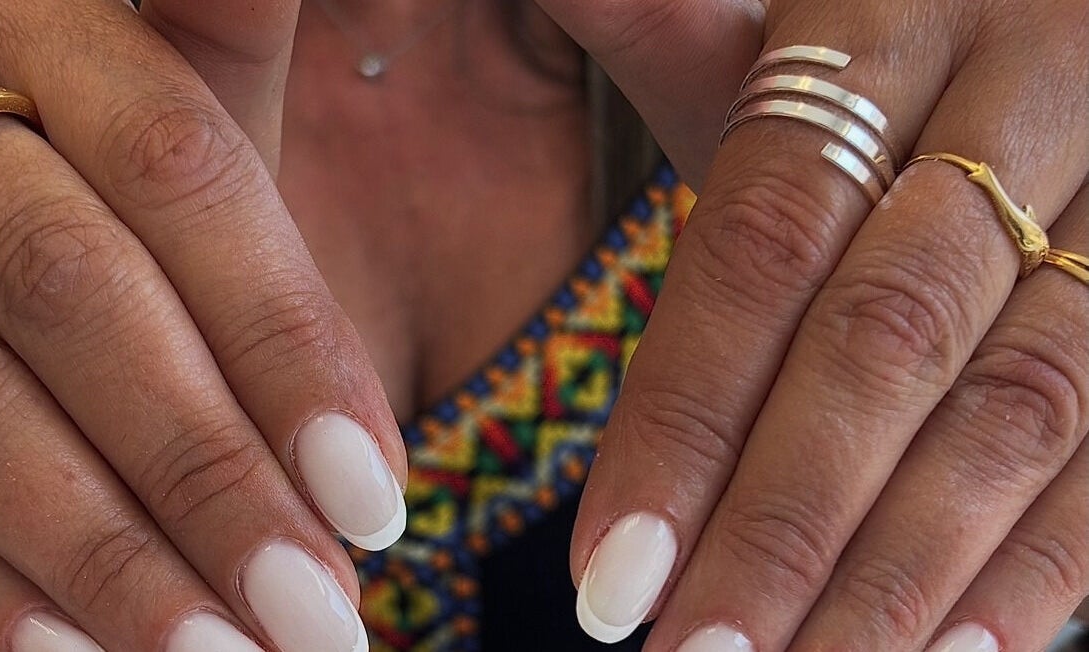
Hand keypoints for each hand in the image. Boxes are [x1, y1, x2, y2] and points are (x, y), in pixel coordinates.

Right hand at [0, 2, 406, 650]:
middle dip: (203, 469)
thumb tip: (381, 281)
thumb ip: (260, 170)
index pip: (185, 177)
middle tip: (315, 613)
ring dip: (101, 552)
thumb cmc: (115, 150)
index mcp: (56, 36)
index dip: (285, 342)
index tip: (373, 497)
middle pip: (73, 292)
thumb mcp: (194, 106)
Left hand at [540, 0, 1088, 648]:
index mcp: (880, 25)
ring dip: (902, 571)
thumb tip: (547, 2)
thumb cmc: (889, 34)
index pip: (761, 245)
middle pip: (885, 341)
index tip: (609, 581)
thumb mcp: (786, 32)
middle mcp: (1019, 97)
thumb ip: (671, 44)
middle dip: (785, 524)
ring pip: (1018, 404)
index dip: (684, 423)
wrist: (1051, 8)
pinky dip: (1046, 556)